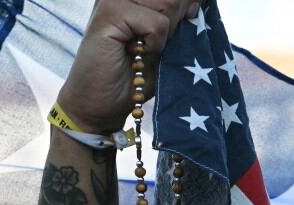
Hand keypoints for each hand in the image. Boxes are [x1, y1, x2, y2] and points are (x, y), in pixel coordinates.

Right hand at [56, 0, 196, 133]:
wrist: (99, 106)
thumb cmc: (131, 79)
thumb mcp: (163, 46)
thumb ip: (177, 22)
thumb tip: (194, 4)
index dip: (187, 8)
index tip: (177, 30)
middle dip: (176, 24)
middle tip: (153, 47)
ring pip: (169, 4)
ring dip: (166, 35)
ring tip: (143, 50)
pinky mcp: (111, 11)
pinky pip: (158, 23)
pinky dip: (155, 45)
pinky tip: (136, 54)